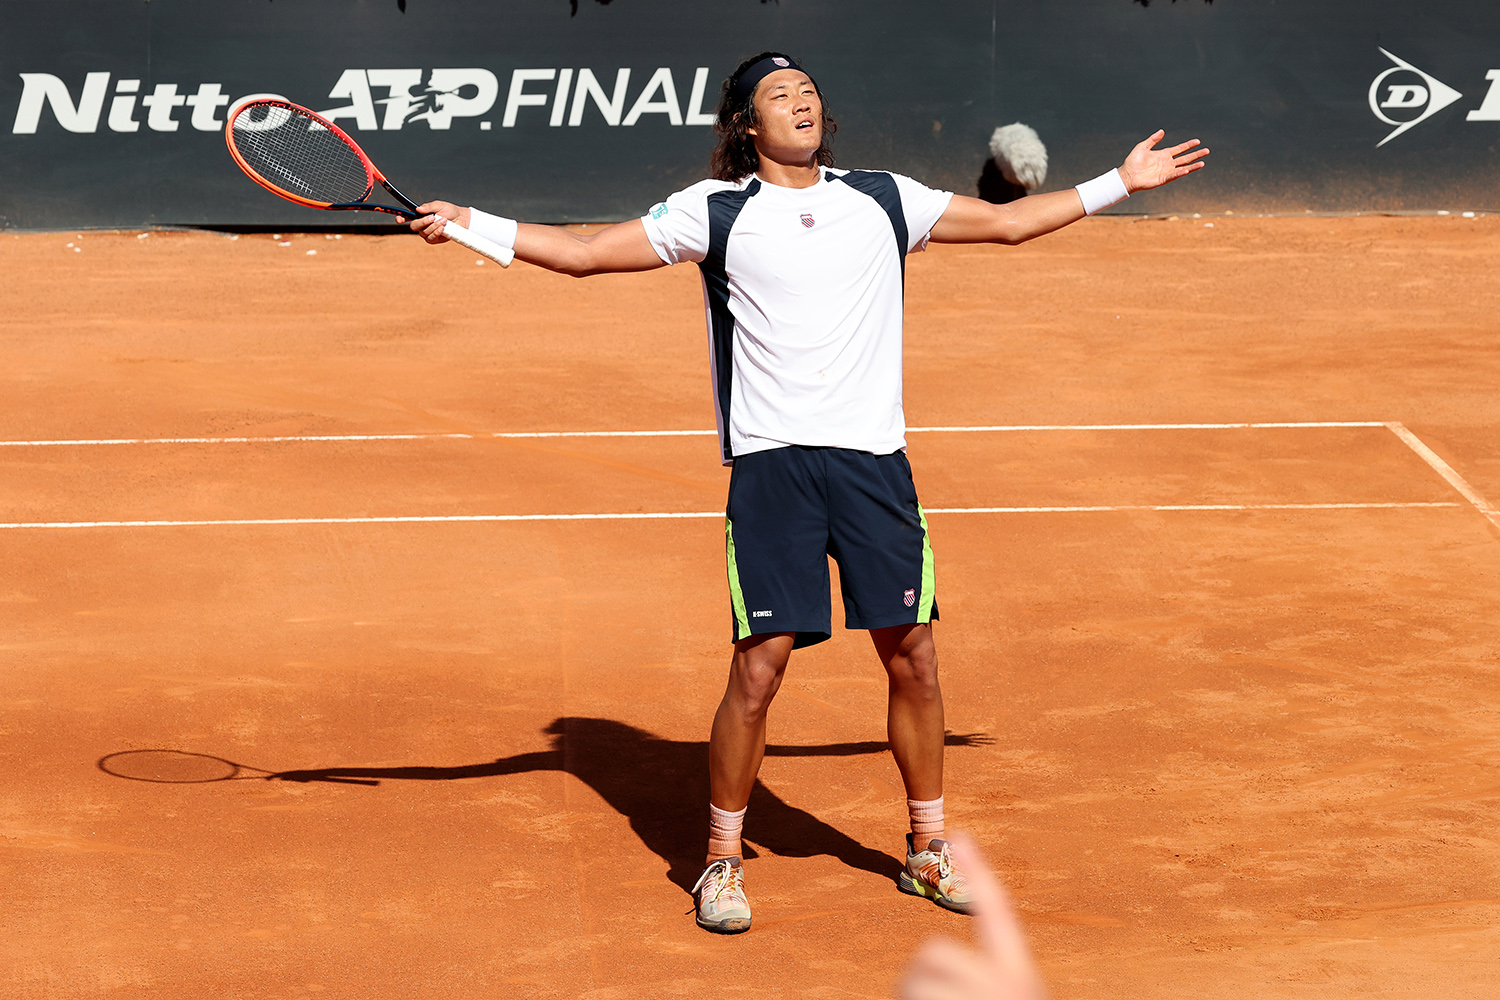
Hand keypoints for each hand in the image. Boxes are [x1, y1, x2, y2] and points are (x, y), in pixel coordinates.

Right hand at [404, 201, 469, 242]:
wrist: (460, 219)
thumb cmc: (449, 211)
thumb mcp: (439, 205)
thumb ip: (429, 207)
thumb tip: (418, 209)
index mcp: (419, 215)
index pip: (406, 217)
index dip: (400, 218)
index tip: (399, 219)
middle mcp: (421, 225)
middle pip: (413, 226)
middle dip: (423, 222)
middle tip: (432, 217)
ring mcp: (426, 233)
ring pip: (424, 232)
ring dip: (434, 226)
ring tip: (444, 220)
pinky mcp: (433, 240)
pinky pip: (430, 238)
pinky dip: (436, 232)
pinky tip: (443, 228)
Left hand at [899, 834, 1045, 999]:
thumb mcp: (1008, 998)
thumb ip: (986, 976)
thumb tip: (938, 960)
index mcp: (1020, 976)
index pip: (998, 912)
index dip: (978, 872)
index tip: (959, 835)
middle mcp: (1005, 983)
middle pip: (934, 949)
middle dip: (923, 975)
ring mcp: (978, 996)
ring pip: (913, 979)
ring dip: (913, 998)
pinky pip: (904, 998)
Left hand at [1118, 130, 1207, 192]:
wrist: (1126, 175)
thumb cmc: (1132, 162)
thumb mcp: (1142, 147)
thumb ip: (1152, 140)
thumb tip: (1162, 131)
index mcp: (1164, 154)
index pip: (1180, 149)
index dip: (1188, 145)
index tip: (1198, 141)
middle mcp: (1167, 163)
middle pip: (1185, 158)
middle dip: (1196, 154)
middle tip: (1207, 150)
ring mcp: (1166, 171)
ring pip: (1183, 167)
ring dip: (1193, 165)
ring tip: (1203, 162)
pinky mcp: (1162, 179)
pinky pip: (1173, 176)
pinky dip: (1180, 173)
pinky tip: (1187, 170)